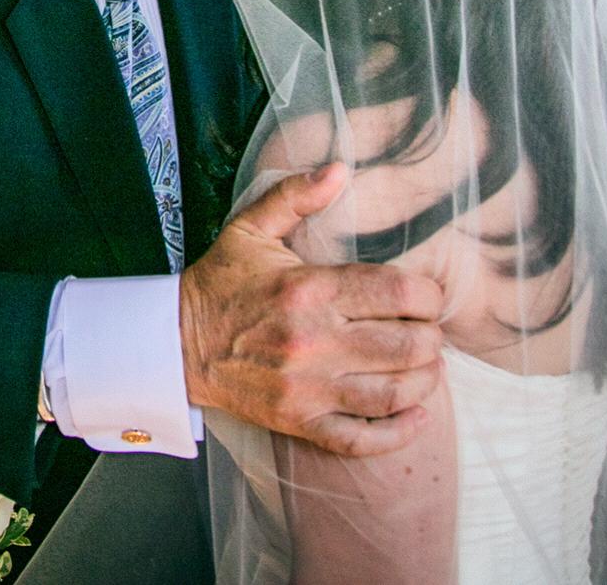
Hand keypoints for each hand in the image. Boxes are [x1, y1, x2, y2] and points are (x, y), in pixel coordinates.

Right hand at [179, 164, 445, 456]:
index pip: (400, 293)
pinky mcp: (299, 420)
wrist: (174, 343)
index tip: (425, 295)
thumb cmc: (219, 284)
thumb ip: (295, 196)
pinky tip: (415, 414)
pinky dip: (399, 431)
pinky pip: (363, 438)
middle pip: (410, 346)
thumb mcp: (250, 229)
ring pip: (396, 393)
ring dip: (424, 380)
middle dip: (431, 337)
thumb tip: (340, 168)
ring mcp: (308, 387)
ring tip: (424, 365)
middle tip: (425, 330)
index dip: (428, 295)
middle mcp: (313, 340)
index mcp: (308, 289)